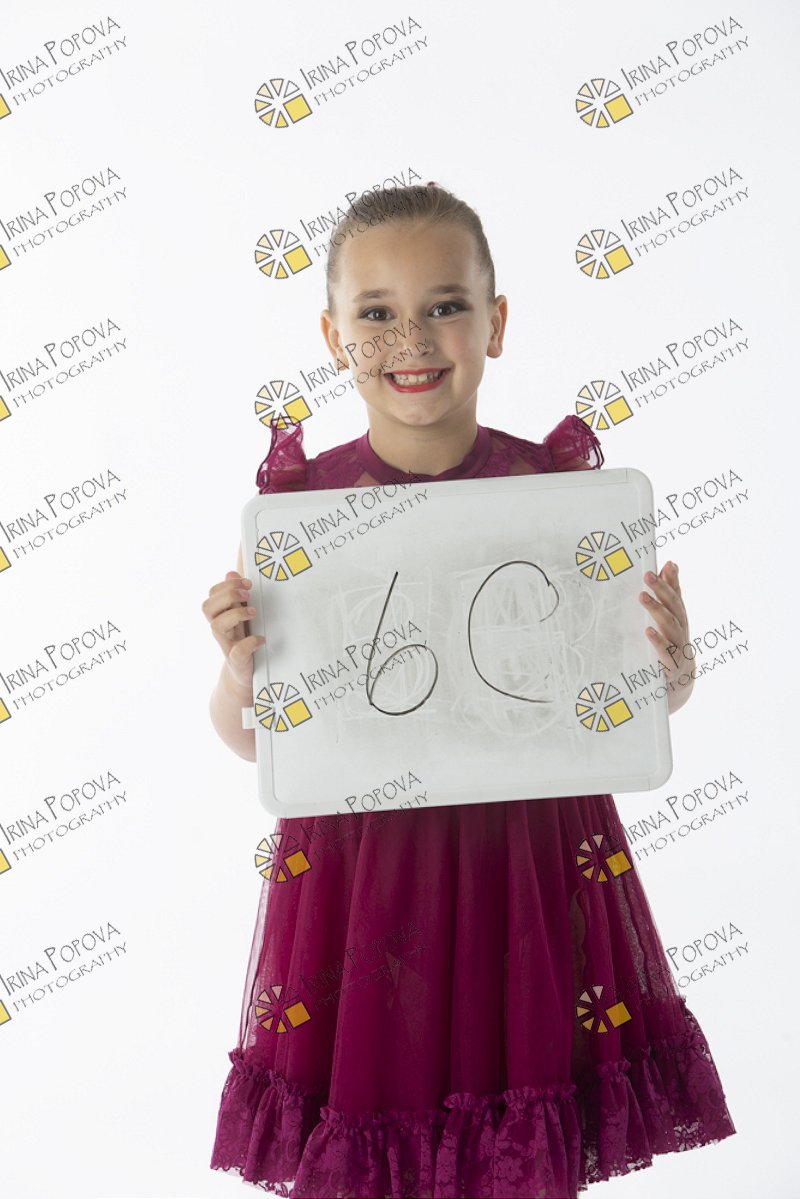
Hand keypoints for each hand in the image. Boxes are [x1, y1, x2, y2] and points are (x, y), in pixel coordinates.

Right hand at [201, 569, 265, 691]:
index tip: (247, 583)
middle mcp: (219, 629)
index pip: (212, 595)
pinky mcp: (236, 661)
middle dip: (228, 596)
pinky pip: (237, 651)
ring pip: (216, 626)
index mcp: (220, 616)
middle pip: (207, 607)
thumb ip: (235, 596)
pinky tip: (261, 639)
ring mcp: (226, 645)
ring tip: (253, 613)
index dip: (227, 586)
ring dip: (236, 615)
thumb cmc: (243, 641)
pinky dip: (250, 643)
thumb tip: (231, 573)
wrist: (244, 675)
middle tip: (248, 595)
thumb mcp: (240, 616)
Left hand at [639, 560, 692, 712]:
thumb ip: (669, 597)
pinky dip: (658, 641)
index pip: (677, 596)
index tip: (667, 563)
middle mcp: (682, 631)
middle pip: (674, 608)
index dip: (674, 580)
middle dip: (662, 590)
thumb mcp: (670, 623)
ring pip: (670, 626)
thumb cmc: (670, 647)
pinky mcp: (671, 666)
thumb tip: (670, 564)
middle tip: (648, 575)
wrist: (679, 684)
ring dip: (657, 610)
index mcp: (679, 620)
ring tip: (643, 596)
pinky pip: (664, 652)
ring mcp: (678, 648)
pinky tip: (648, 631)